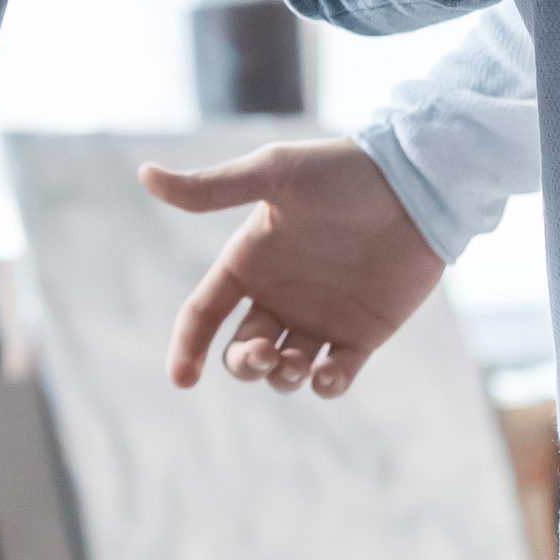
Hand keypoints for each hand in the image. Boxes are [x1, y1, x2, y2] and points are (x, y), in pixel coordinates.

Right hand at [140, 141, 445, 398]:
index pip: (204, 312)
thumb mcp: (272, 175)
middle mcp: (280, 294)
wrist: (415, 185)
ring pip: (285, 371)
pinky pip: (335, 376)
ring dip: (282, 378)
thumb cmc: (341, 173)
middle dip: (245, 365)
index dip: (187, 346)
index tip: (182, 379)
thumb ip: (212, 188)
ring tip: (298, 361)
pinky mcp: (363, 333)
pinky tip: (326, 374)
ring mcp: (321, 316)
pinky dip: (325, 385)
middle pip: (243, 352)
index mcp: (250, 261)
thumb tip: (143, 175)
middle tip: (266, 354)